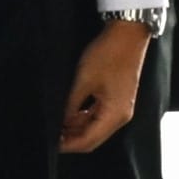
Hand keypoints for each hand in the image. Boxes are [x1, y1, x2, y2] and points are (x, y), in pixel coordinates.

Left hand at [60, 17, 152, 153]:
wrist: (128, 33)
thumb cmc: (108, 54)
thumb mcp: (83, 80)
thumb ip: (70, 106)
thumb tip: (59, 122)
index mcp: (114, 115)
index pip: (88, 141)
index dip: (68, 145)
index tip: (50, 143)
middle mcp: (121, 116)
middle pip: (93, 137)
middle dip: (71, 139)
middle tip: (50, 135)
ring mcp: (121, 108)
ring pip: (95, 127)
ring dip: (76, 128)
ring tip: (56, 124)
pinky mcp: (118, 99)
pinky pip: (99, 116)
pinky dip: (84, 118)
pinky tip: (69, 114)